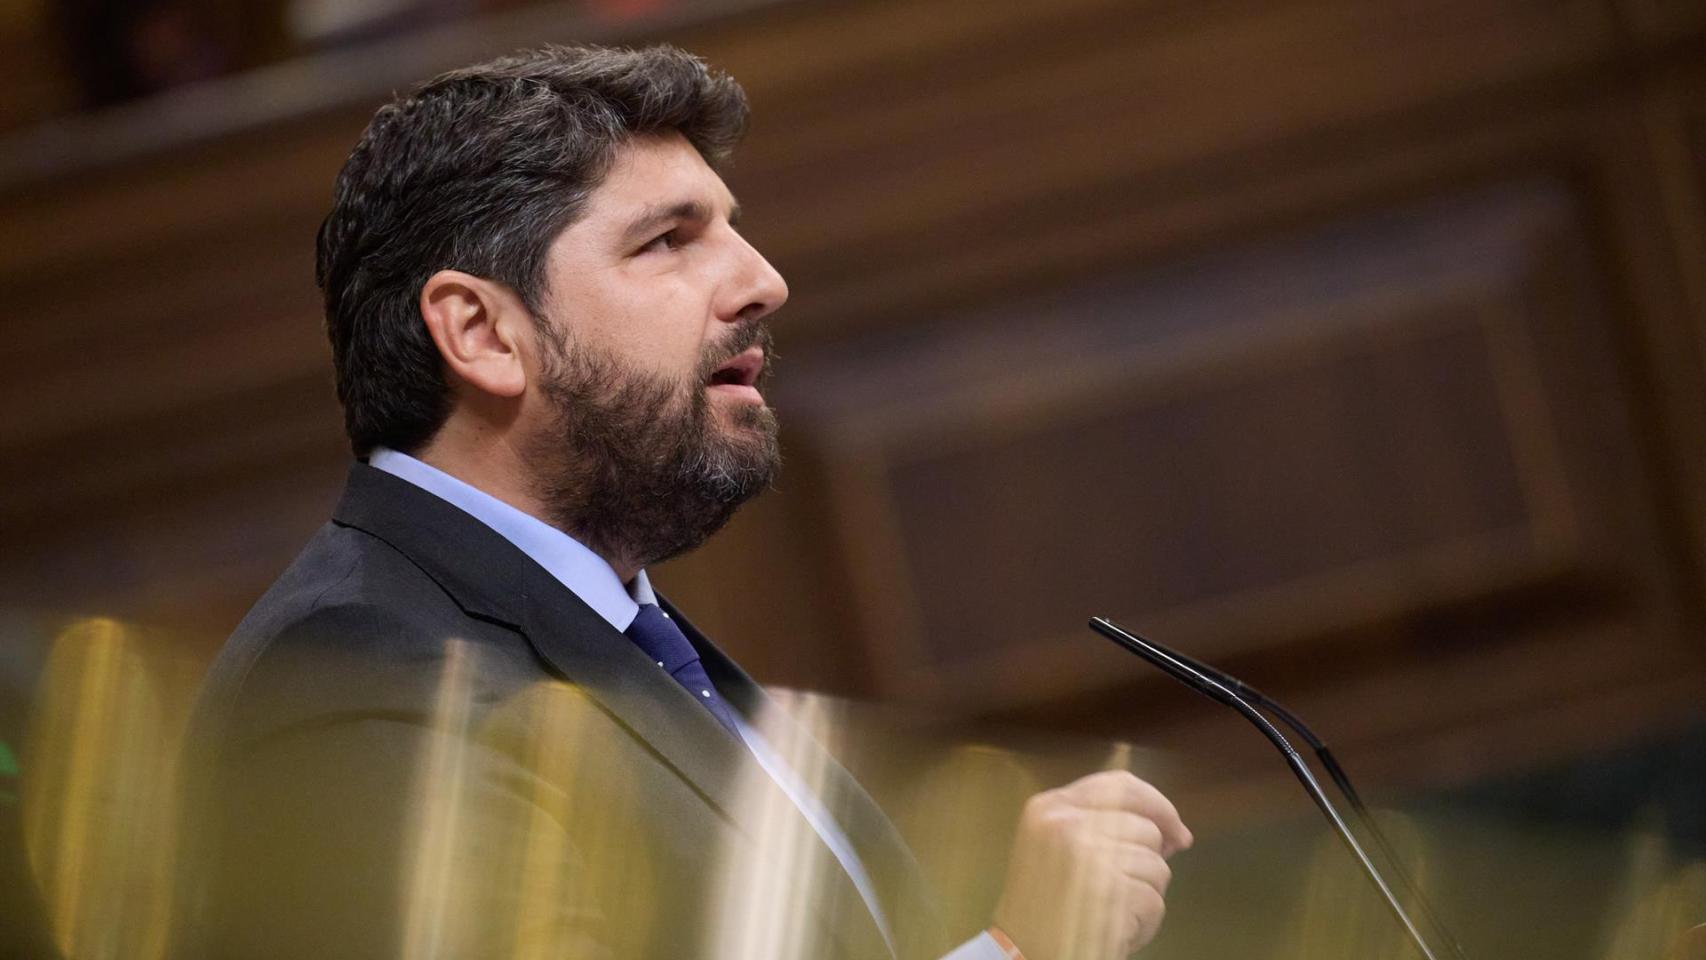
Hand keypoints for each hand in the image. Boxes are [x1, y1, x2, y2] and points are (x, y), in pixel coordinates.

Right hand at [991, 770, 1191, 959]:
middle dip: (1149, 861)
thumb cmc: (1039, 909)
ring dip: (1144, 896)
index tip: (1175, 830)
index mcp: (1050, 808)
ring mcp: (1090, 857)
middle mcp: (1067, 824)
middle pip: (1145, 828)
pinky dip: (1144, 924)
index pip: (1121, 785)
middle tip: (1125, 889)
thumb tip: (1171, 832)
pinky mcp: (1112, 893)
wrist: (1022, 956)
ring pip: (1156, 866)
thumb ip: (1099, 825)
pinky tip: (1114, 931)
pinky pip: (1155, 902)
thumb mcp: (1054, 847)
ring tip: (1109, 913)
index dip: (1157, 805)